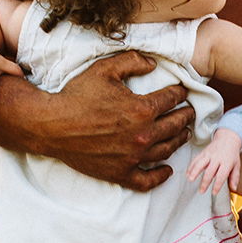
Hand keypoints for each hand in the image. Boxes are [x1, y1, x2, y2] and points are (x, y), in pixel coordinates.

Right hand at [26, 52, 194, 190]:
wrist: (52, 125)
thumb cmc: (76, 95)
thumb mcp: (104, 69)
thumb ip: (132, 62)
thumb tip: (154, 64)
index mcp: (142, 109)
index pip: (172, 99)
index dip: (179, 93)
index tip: (182, 91)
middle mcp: (143, 135)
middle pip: (175, 126)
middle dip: (186, 116)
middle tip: (189, 112)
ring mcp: (132, 157)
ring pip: (167, 151)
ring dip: (179, 141)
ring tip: (184, 134)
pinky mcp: (120, 173)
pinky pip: (146, 180)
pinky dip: (160, 177)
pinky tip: (167, 171)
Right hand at [187, 129, 241, 193]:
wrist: (227, 139)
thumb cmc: (232, 154)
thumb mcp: (236, 165)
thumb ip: (235, 177)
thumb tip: (234, 189)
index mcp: (227, 162)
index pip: (221, 175)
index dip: (217, 185)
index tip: (214, 192)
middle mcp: (217, 158)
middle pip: (209, 171)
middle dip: (204, 182)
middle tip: (201, 191)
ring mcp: (209, 155)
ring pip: (200, 163)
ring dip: (194, 172)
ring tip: (190, 180)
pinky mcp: (203, 152)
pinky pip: (196, 159)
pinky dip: (191, 167)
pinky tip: (188, 174)